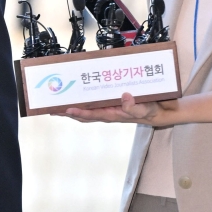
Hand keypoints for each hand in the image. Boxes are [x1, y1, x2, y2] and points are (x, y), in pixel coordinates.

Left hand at [59, 92, 177, 125]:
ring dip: (73, 107)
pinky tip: (77, 96)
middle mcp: (108, 112)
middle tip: (51, 109)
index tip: (66, 110)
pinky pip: (94, 103)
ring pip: (87, 109)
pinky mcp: (112, 103)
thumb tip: (125, 97)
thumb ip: (135, 106)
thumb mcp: (145, 109)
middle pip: (84, 114)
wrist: (161, 111)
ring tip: (57, 104)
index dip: (78, 112)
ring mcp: (109, 108)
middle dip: (68, 112)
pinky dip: (84, 100)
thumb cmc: (151, 110)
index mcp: (113, 114)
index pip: (92, 114)